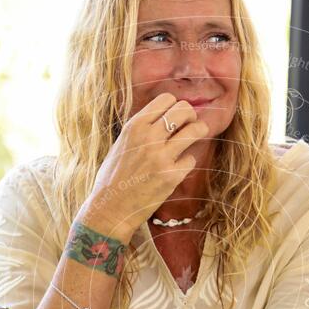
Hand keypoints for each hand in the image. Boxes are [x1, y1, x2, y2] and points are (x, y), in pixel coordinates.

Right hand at [79, 92, 208, 241]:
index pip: (166, 99)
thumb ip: (141, 129)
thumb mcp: (122, 143)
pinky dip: (187, 162)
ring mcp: (161, 157)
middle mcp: (149, 137)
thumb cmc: (114, 177)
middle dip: (190, 116)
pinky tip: (177, 168)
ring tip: (195, 138)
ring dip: (199, 132)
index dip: (175, 106)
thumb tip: (165, 116)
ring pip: (195, 130)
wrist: (110, 208)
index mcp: (135, 126)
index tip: (175, 117)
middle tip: (189, 126)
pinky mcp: (171, 176)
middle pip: (184, 109)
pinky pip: (191, 159)